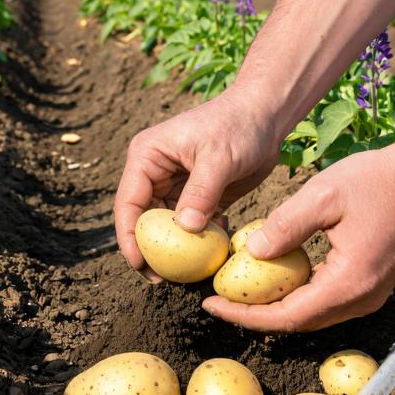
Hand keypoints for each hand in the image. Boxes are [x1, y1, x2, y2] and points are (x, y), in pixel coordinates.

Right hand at [115, 93, 279, 281]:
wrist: (265, 115)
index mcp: (147, 157)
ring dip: (178, 248)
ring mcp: (175, 184)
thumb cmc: (238, 126)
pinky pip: (191, 225)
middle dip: (152, 250)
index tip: (140, 265)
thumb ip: (201, 193)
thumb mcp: (218, 158)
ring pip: (167, 226)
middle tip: (164, 280)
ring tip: (192, 270)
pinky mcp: (197, 195)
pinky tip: (218, 245)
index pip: (129, 202)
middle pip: (143, 219)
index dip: (129, 237)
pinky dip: (201, 238)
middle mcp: (155, 172)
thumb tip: (185, 229)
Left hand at [202, 145, 394, 330]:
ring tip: (237, 291)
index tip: (211, 305)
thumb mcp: (323, 195)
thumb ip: (286, 225)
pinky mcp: (370, 283)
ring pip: (312, 313)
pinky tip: (271, 276)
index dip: (246, 315)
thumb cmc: (376, 180)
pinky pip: (325, 299)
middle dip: (255, 314)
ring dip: (275, 305)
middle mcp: (362, 299)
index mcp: (350, 283)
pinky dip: (295, 294)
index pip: (289, 315)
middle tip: (217, 300)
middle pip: (299, 322)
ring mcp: (369, 294)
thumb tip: (252, 252)